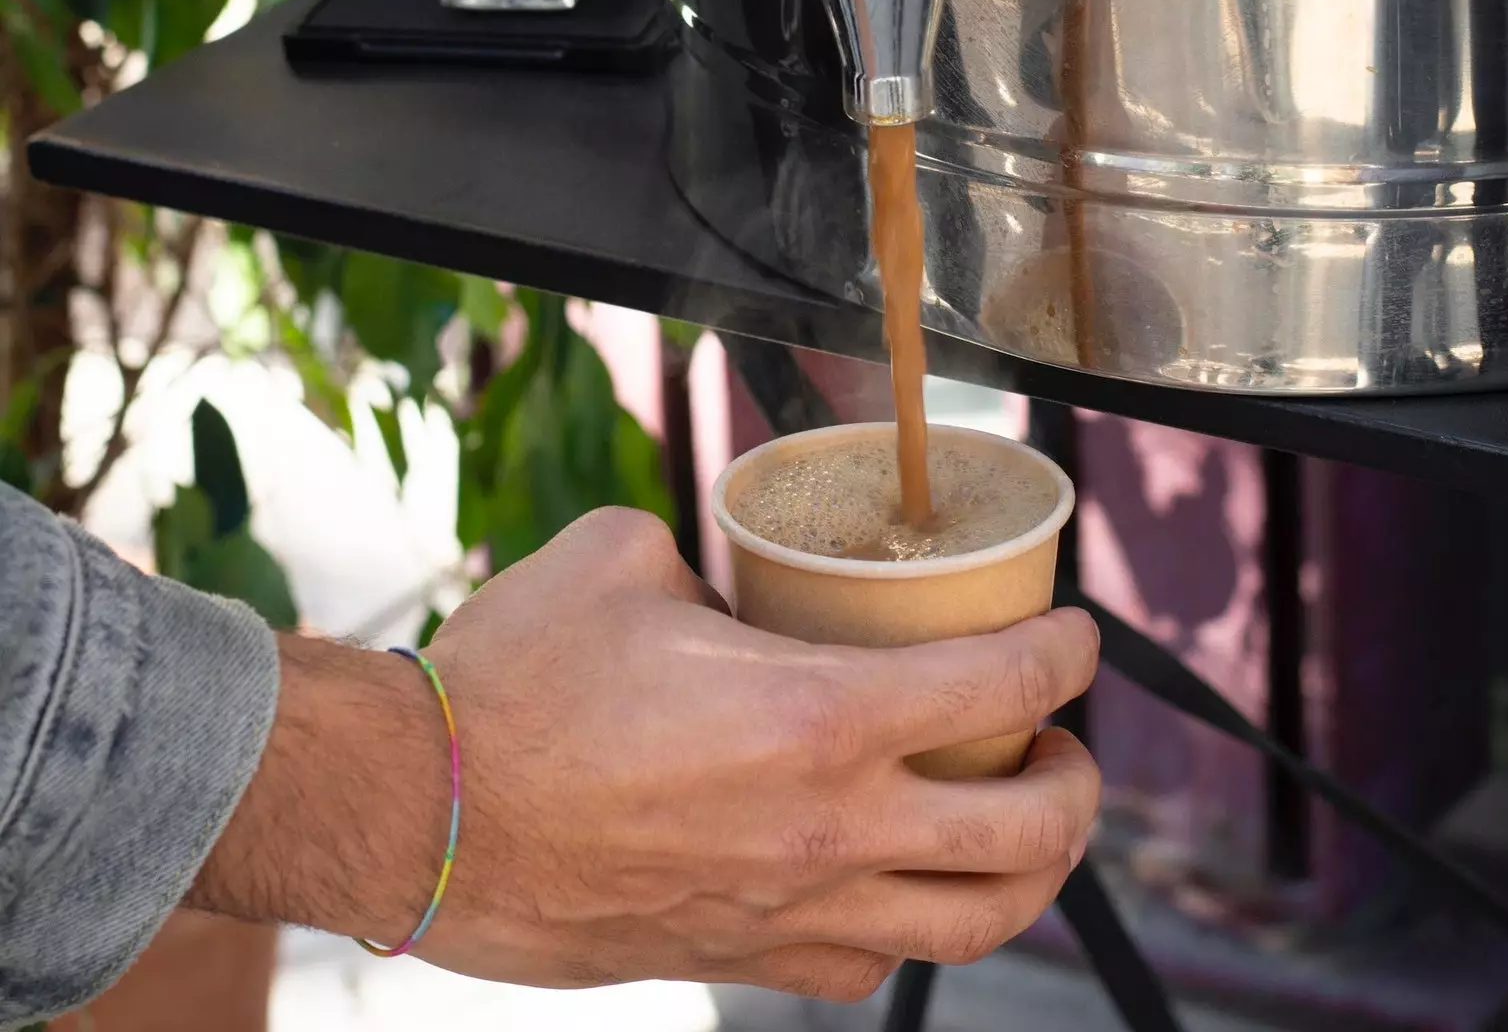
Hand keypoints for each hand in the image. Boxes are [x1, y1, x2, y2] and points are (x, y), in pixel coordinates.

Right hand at [191, 508, 1100, 1000]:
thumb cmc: (516, 677)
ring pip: (969, 927)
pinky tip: (900, 889)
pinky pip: (868, 965)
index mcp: (819, 716)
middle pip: (1026, 835)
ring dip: (1023, 875)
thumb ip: (709, 563)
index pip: (1001, 685)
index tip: (1077, 633)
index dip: (1067, 652)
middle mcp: (830, 830)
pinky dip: (914, 925)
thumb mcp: (625, 556)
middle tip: (1061, 741)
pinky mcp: (737, 959)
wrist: (415, 812)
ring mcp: (791, 911)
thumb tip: (734, 586)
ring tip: (1021, 829)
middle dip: (1076, 783)